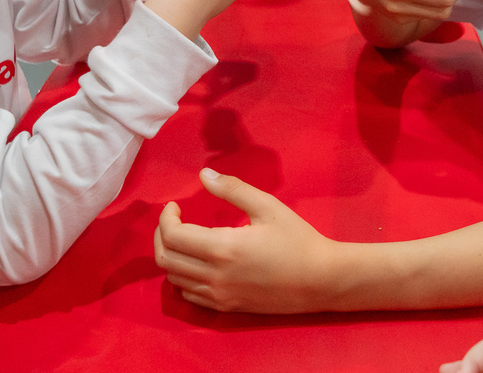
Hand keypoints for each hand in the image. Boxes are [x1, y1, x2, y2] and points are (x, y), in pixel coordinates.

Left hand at [154, 168, 337, 312]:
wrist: (320, 280)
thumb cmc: (297, 240)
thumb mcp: (268, 207)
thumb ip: (233, 189)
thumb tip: (204, 174)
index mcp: (223, 249)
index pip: (173, 236)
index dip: (166, 218)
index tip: (175, 206)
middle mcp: (215, 276)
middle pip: (166, 259)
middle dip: (162, 236)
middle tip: (173, 220)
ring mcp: (219, 295)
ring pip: (174, 279)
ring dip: (171, 256)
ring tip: (184, 238)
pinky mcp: (226, 307)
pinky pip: (189, 295)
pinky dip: (183, 278)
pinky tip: (196, 263)